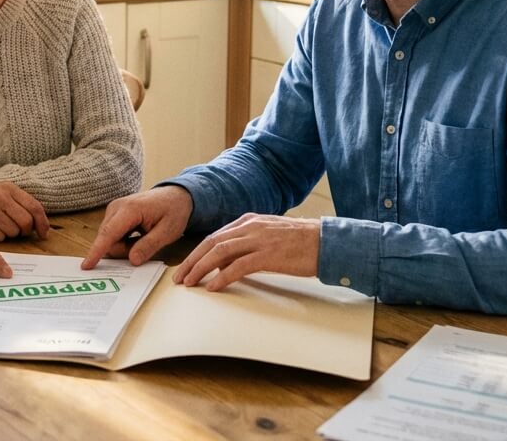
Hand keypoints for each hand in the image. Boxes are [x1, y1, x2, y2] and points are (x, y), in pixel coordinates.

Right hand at [0, 182, 49, 241]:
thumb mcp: (4, 194)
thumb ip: (23, 205)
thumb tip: (44, 227)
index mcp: (8, 187)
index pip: (34, 206)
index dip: (42, 222)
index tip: (44, 233)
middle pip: (26, 222)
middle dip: (25, 230)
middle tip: (18, 230)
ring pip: (13, 232)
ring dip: (10, 234)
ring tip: (0, 225)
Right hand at [81, 186, 192, 269]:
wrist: (176, 195)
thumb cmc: (173, 211)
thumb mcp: (167, 232)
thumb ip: (149, 246)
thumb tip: (132, 260)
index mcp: (130, 209)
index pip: (109, 234)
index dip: (97, 251)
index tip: (86, 265)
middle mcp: (117, 207)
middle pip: (108, 240)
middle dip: (124, 250)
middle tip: (147, 243)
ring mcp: (113, 209)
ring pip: (109, 239)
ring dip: (125, 246)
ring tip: (145, 236)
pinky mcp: (114, 214)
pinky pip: (112, 235)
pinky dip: (124, 240)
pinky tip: (139, 234)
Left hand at [172, 214, 319, 291]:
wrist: (327, 242)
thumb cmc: (301, 242)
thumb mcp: (268, 236)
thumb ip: (247, 243)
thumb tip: (224, 262)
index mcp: (249, 221)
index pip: (215, 236)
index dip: (197, 252)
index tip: (185, 266)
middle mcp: (250, 226)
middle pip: (211, 242)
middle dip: (191, 260)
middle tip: (180, 277)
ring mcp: (259, 239)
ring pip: (219, 252)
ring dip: (200, 268)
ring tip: (190, 283)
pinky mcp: (268, 255)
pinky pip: (238, 266)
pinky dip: (222, 276)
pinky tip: (213, 286)